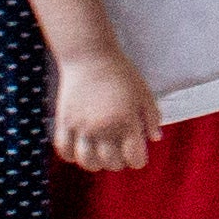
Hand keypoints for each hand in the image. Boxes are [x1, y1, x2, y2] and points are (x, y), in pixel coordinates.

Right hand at [47, 52, 161, 175]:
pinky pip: (64, 150)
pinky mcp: (65, 121)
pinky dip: (71, 155)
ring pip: (87, 161)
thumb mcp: (144, 93)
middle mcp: (103, 128)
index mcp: (126, 122)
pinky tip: (80, 149)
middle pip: (111, 163)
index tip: (137, 155)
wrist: (90, 55)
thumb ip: (153, 117)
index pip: (134, 159)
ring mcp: (81, 126)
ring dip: (96, 163)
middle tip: (120, 153)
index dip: (138, 160)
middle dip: (119, 162)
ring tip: (100, 154)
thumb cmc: (121, 73)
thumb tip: (154, 138)